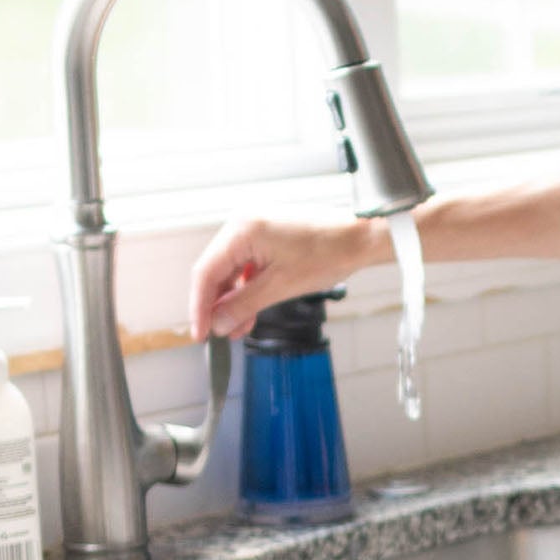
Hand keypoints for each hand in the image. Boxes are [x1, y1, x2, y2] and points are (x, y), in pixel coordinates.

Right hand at [190, 213, 377, 342]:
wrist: (359, 239)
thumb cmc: (327, 254)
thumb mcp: (281, 287)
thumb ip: (244, 305)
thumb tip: (218, 323)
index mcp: (241, 230)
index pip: (206, 272)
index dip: (200, 306)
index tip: (200, 333)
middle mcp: (242, 225)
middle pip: (216, 271)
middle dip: (218, 306)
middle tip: (218, 334)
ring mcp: (255, 231)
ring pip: (233, 272)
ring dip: (235, 302)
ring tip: (237, 331)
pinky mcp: (268, 239)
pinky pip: (249, 268)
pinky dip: (249, 291)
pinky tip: (250, 314)